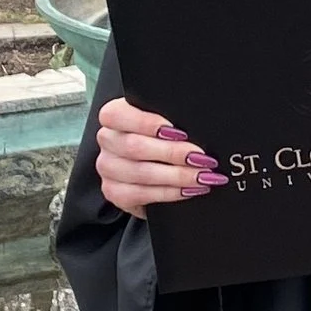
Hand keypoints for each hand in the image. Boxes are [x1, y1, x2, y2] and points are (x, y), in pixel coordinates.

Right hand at [95, 95, 228, 216]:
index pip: (118, 115)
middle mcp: (107, 140)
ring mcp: (107, 167)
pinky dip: (170, 193)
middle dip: (174, 153)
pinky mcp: (113, 192)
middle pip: (135, 147)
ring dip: (177, 176)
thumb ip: (171, 119)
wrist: (152, 167)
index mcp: (114, 115)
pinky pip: (141, 195)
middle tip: (202, 158)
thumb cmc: (162, 137)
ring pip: (140, 173)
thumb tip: (197, 127)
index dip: (148, 123)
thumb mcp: (164, 121)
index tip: (180, 132)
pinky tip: (189, 190)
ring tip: (203, 176)